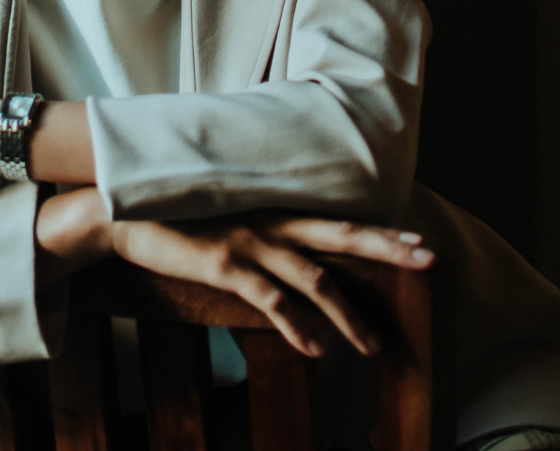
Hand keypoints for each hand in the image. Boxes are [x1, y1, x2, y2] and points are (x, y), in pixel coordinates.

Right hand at [106, 213, 433, 358]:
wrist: (129, 215)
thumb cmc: (182, 219)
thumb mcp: (230, 218)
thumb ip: (264, 230)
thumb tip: (297, 253)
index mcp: (275, 210)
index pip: (339, 220)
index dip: (380, 231)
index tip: (419, 241)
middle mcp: (270, 222)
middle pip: (341, 235)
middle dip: (387, 249)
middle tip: (430, 259)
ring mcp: (249, 242)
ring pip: (314, 278)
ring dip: (348, 314)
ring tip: (374, 345)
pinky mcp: (224, 265)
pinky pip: (270, 300)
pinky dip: (297, 327)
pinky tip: (315, 350)